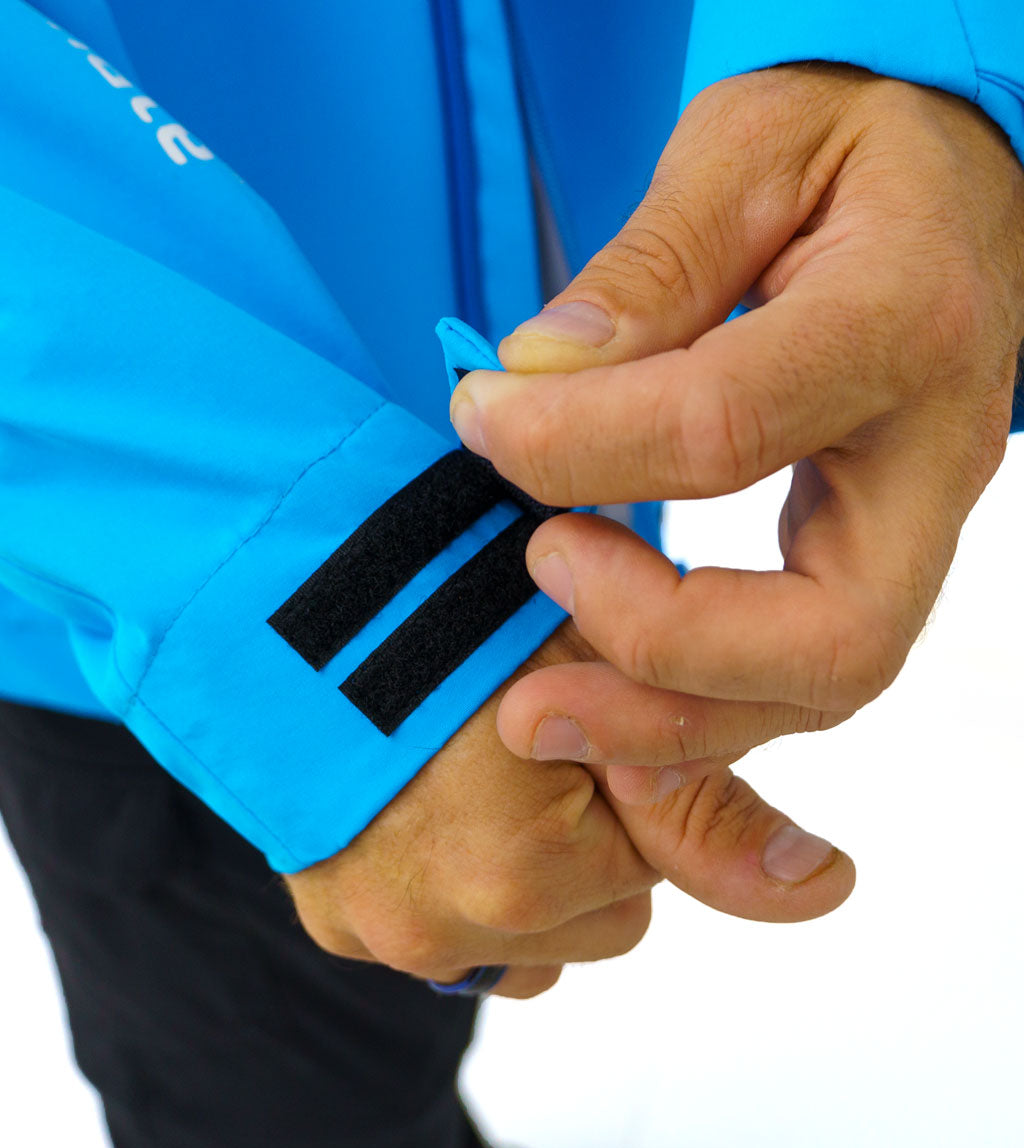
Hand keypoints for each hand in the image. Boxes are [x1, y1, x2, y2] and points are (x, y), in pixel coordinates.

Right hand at [284, 624, 854, 998]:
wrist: (275, 584)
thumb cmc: (437, 599)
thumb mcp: (592, 669)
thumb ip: (703, 794)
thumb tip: (826, 889)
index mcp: (524, 870)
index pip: (658, 862)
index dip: (632, 770)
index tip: (595, 720)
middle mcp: (446, 927)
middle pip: (594, 909)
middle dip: (585, 834)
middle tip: (521, 731)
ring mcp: (382, 928)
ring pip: (522, 928)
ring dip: (518, 865)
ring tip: (467, 760)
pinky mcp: (330, 919)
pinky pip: (441, 931)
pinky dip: (450, 876)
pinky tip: (424, 796)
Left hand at [450, 65, 1023, 794]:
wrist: (948, 199)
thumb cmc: (849, 156)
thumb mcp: (747, 149)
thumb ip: (651, 263)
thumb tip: (532, 372)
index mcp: (900, 317)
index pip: (725, 424)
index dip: (575, 444)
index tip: (480, 416)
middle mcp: (932, 454)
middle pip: (828, 634)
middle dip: (654, 645)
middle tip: (533, 576)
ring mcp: (915, 527)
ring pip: (818, 686)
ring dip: (664, 716)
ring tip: (537, 700)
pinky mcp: (874, 562)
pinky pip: (796, 677)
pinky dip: (691, 713)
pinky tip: (600, 701)